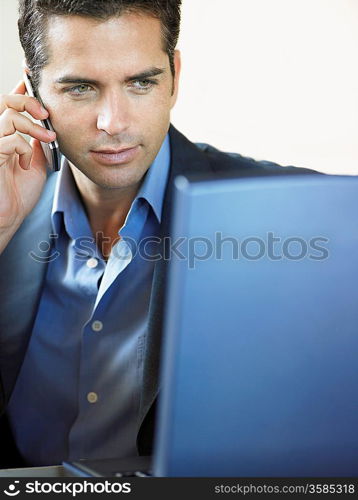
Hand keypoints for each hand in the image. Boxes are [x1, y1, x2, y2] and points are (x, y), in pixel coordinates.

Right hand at [0, 80, 55, 240]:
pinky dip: (24, 149)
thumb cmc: (18, 193)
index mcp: (5, 135)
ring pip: (10, 116)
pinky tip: (25, 164)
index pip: (10, 104)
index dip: (22, 88)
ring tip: (47, 139)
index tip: (33, 75)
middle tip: (46, 113)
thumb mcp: (35, 163)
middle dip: (28, 100)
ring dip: (33, 126)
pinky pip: (10, 139)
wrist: (8, 218)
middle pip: (6, 100)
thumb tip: (48, 125)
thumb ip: (37, 142)